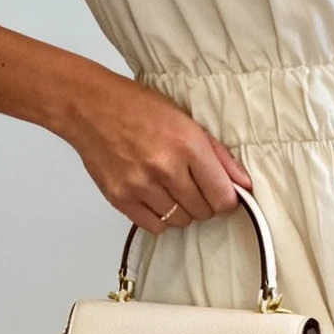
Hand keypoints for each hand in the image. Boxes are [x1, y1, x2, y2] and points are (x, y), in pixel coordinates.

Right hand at [58, 62, 251, 231]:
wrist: (91, 107)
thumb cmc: (138, 108)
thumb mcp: (187, 121)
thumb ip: (219, 156)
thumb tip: (243, 184)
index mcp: (188, 145)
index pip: (223, 197)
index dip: (226, 199)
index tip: (221, 194)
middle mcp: (165, 168)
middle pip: (203, 212)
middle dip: (204, 203)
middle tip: (192, 185)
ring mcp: (140, 186)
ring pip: (180, 221)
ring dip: (181, 210)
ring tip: (170, 187)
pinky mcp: (121, 198)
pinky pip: (154, 226)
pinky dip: (160, 218)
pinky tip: (155, 198)